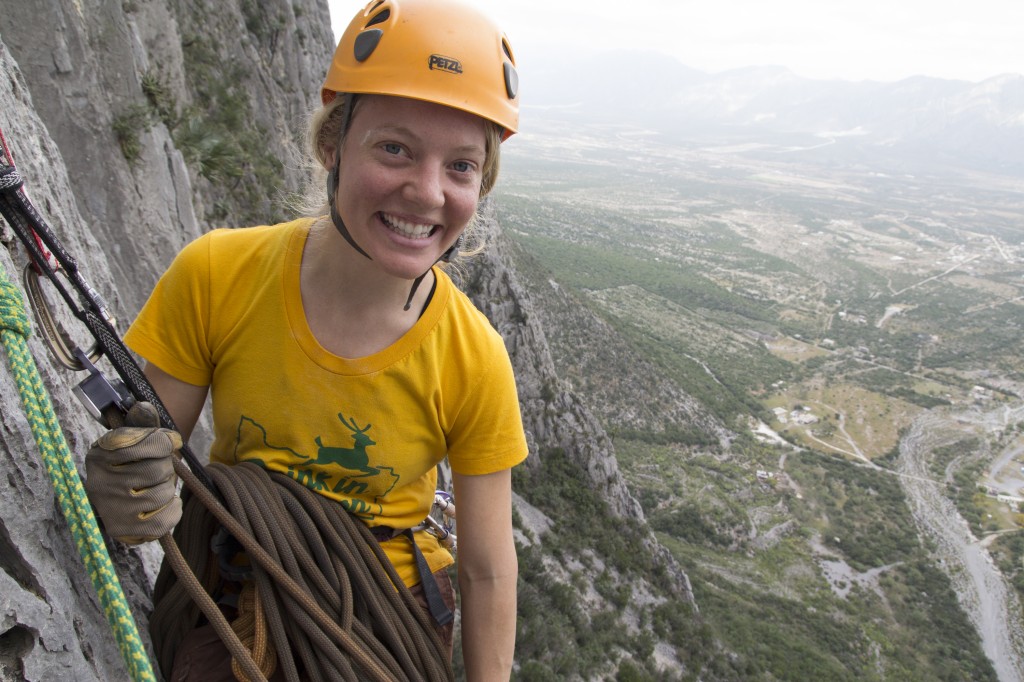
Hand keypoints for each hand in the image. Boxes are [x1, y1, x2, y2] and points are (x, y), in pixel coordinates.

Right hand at [85, 401, 182, 543]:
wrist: (116, 495)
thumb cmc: (130, 460)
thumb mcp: (133, 437)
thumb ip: (142, 422)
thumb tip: (144, 406)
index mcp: (101, 453)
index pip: (150, 444)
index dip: (166, 442)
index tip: (169, 442)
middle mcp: (100, 483)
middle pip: (159, 470)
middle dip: (166, 467)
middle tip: (157, 469)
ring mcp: (110, 510)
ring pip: (163, 493)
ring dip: (168, 488)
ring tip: (154, 486)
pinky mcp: (122, 531)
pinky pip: (164, 520)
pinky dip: (172, 509)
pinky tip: (162, 503)